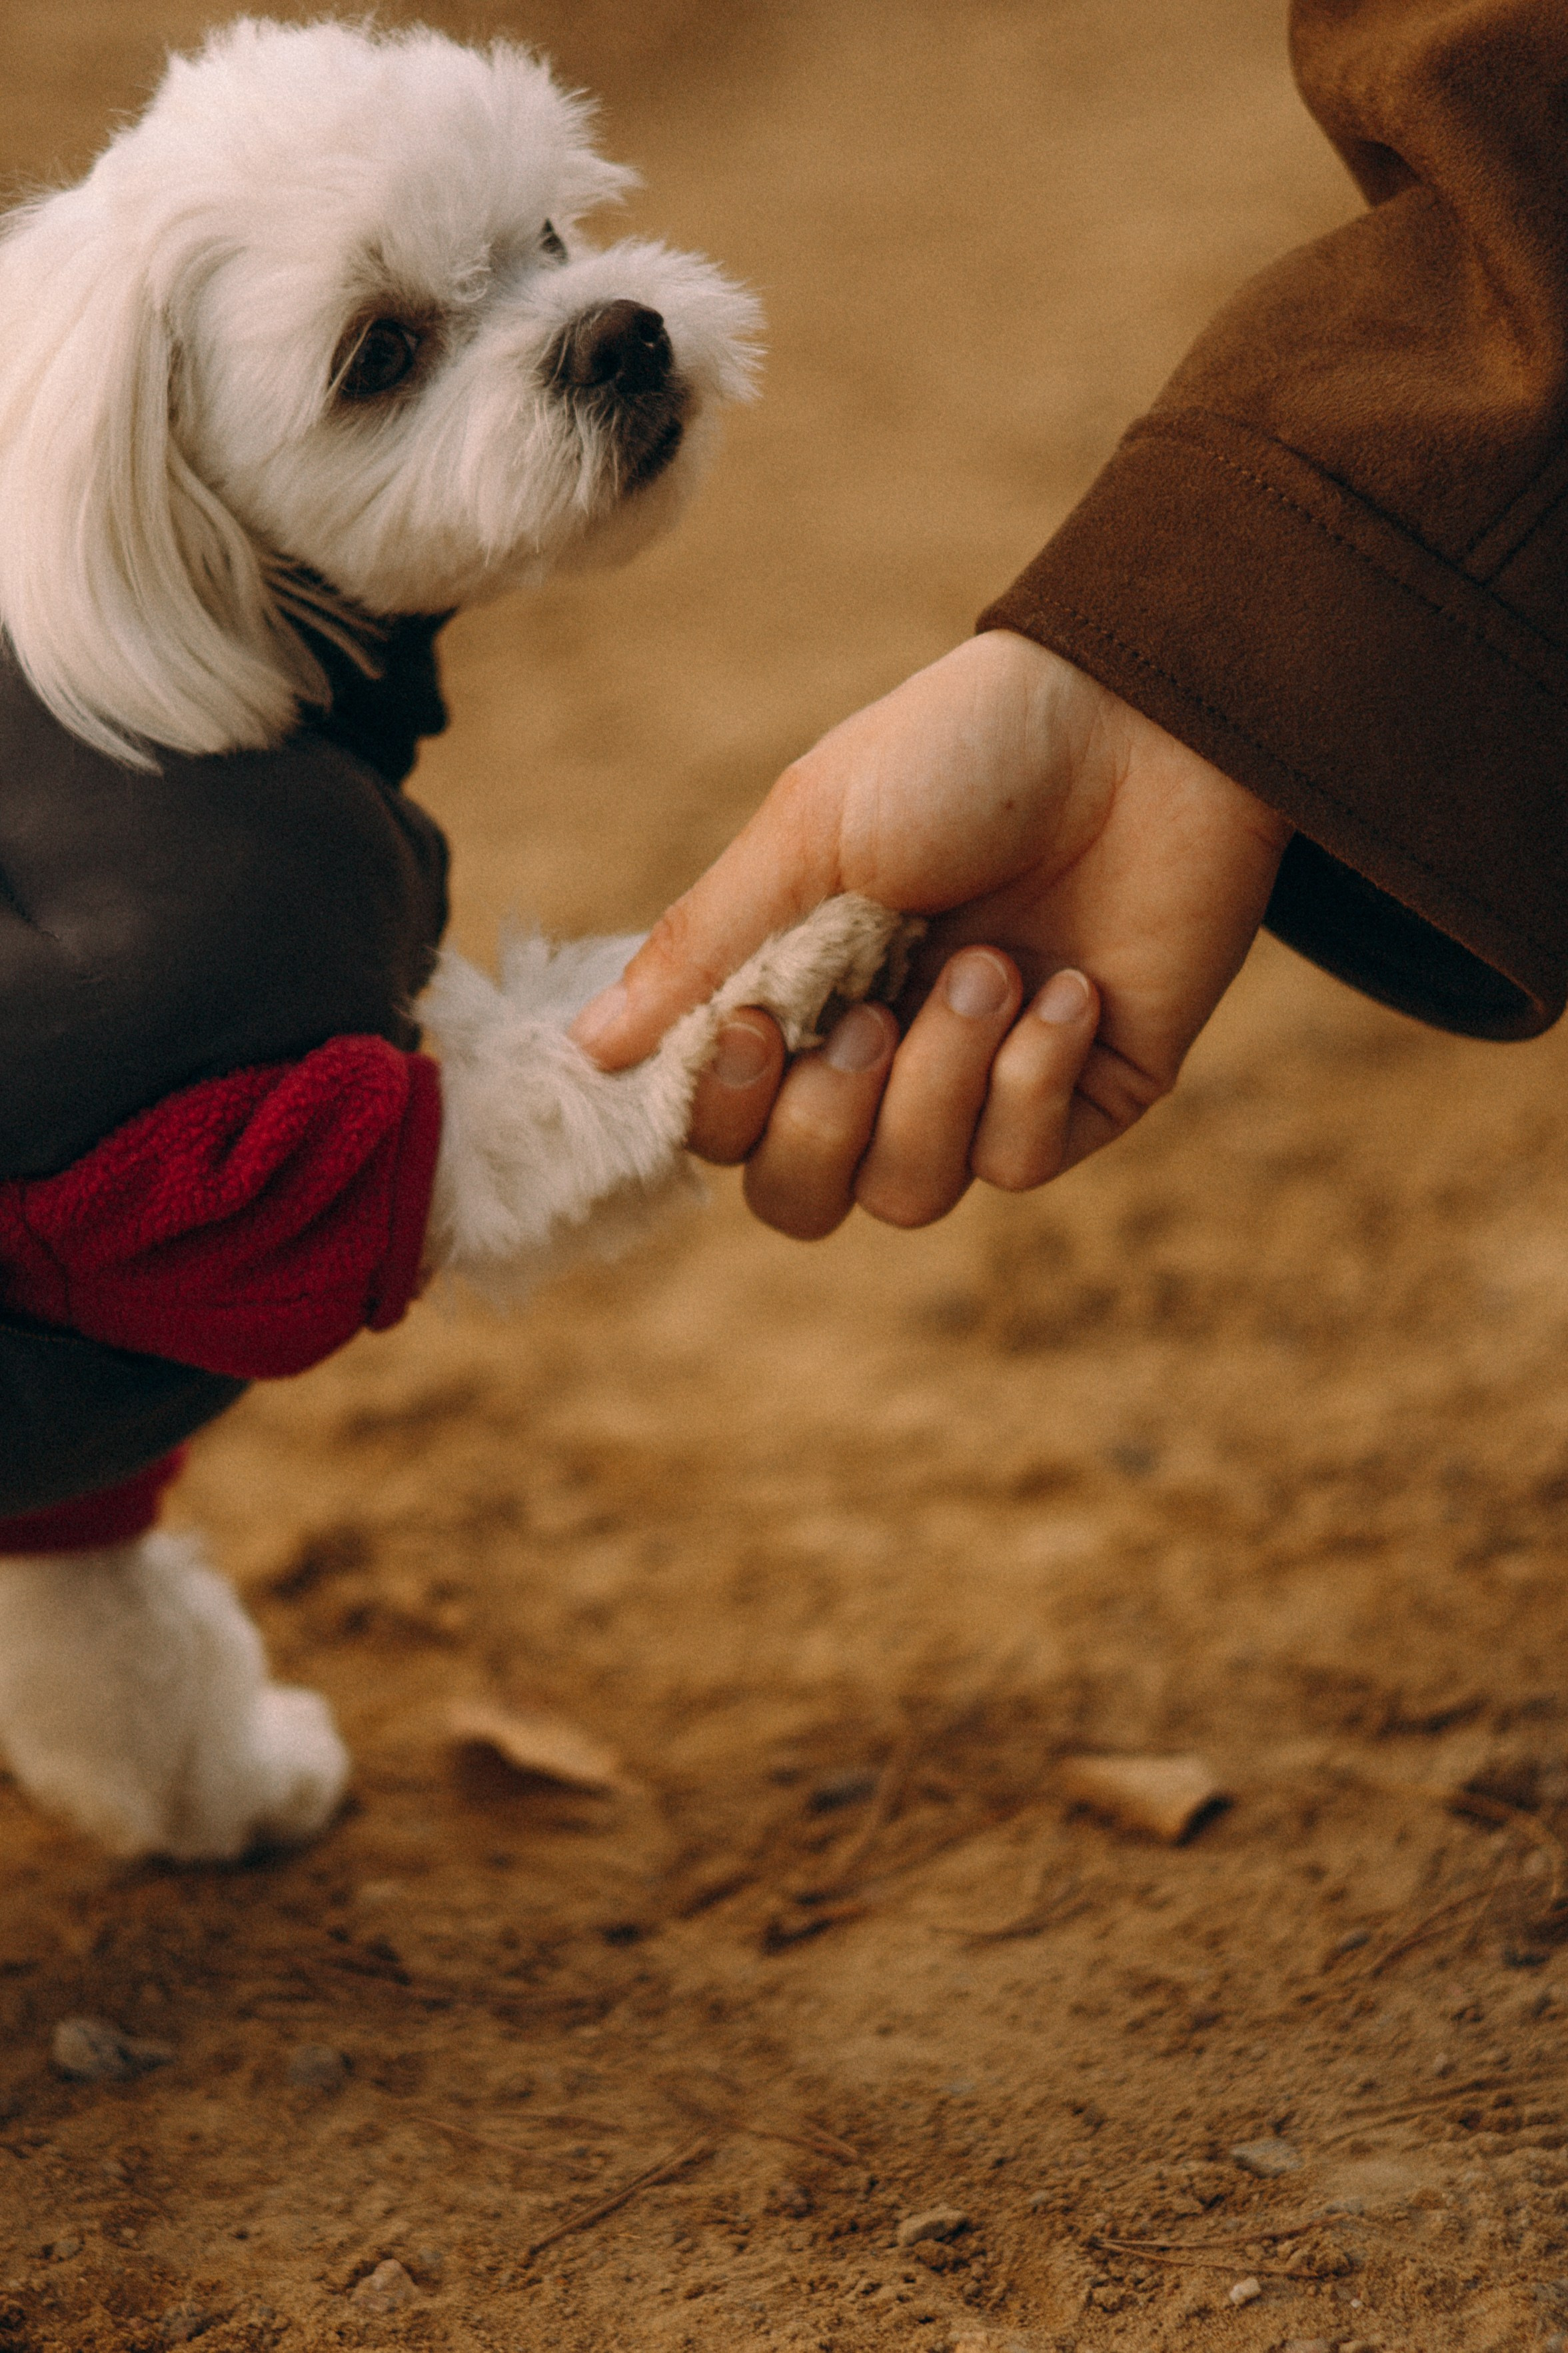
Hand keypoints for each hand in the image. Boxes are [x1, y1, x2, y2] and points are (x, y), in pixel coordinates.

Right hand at [571, 631, 1290, 1234]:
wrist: (1144, 721)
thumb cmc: (965, 753)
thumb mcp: (811, 832)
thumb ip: (703, 946)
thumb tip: (589, 1049)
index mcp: (798, 993)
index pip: (723, 1128)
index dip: (727, 1110)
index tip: (757, 1022)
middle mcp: (879, 1059)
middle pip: (801, 1199)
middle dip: (826, 1124)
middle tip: (872, 1016)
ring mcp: (979, 1086)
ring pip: (910, 1192)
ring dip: (941, 1082)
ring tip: (991, 964)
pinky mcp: (1081, 1097)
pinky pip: (1020, 1161)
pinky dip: (1034, 1075)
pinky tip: (1071, 986)